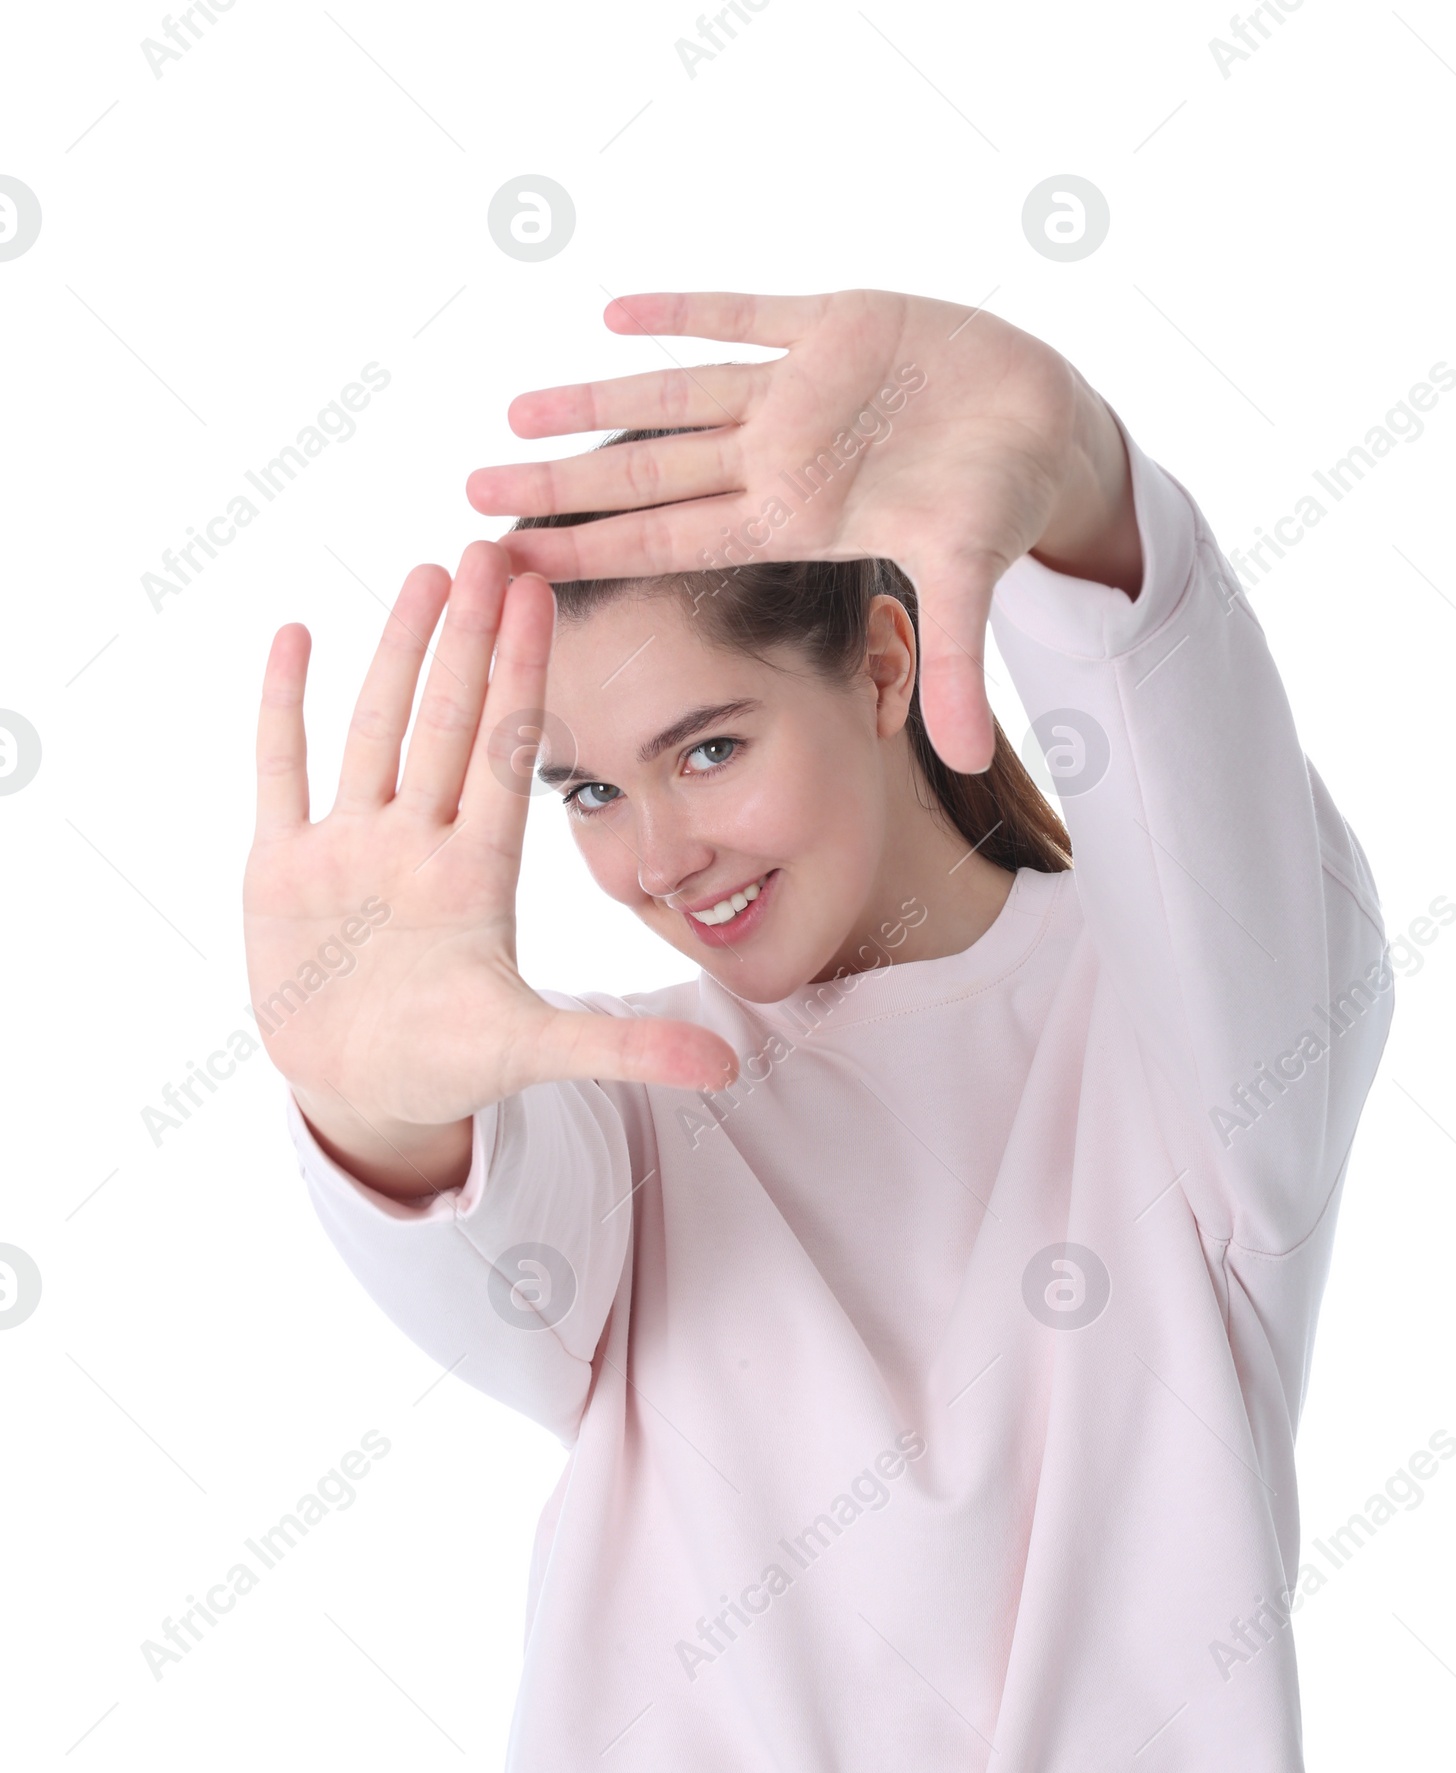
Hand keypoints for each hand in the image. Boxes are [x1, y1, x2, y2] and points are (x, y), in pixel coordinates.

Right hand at [244, 543, 736, 1197]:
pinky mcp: (282, 870)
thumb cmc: (450, 1067)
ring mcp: (349, 849)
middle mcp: (417, 843)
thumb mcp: (536, 1052)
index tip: (543, 595)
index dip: (522, 675)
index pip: (504, 752)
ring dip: (394, 653)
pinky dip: (282, 710)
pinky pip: (281, 774)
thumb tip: (726, 1068)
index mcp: (477, 874)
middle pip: (444, 720)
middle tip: (489, 547)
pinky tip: (295, 635)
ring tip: (422, 573)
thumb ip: (625, 1048)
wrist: (366, 1095)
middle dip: (468, 637)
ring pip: (374, 728)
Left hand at [465, 290, 1138, 774]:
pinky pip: (745, 314)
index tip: (515, 566)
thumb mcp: (975, 582)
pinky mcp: (834, 323)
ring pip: (674, 394)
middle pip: (647, 473)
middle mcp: (780, 459)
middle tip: (471, 490)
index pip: (672, 538)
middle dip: (561, 483)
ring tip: (513, 406)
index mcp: (796, 519)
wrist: (1043, 425)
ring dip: (595, 399)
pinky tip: (614, 315)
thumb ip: (960, 665)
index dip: (591, 550)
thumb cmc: (1001, 500)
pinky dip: (687, 310)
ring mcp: (798, 392)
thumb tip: (968, 762)